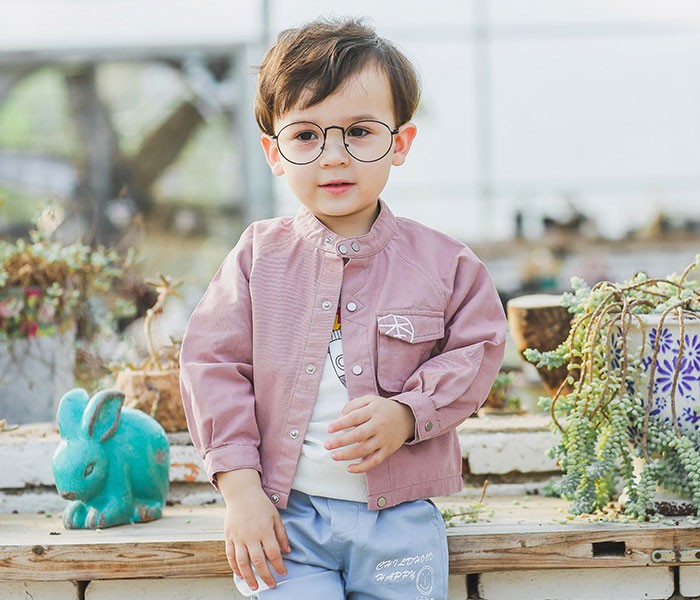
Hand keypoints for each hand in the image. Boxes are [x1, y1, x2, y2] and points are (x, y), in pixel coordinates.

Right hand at [218, 469, 290, 590]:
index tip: (283, 573)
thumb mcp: (275, 516)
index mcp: (264, 530)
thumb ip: (281, 534)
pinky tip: (241, 575)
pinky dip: (235, 567)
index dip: (279, 565)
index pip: (273, 553)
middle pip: (258, 561)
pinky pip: (230, 556)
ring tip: (255, 587)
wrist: (241, 493)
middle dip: (266, 576)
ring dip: (249, 577)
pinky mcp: (228, 537)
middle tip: (272, 585)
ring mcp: (238, 537)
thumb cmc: (261, 504)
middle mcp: (250, 536)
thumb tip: (287, 551)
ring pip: (242, 562)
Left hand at [325, 395, 415, 472]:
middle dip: (341, 441)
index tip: (329, 429)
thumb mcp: (369, 400)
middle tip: (327, 445)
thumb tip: (338, 419)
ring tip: (334, 456)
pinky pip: (374, 461)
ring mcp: (384, 439)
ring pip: (365, 450)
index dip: (341, 424)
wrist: (407, 417)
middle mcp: (379, 425)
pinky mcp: (387, 450)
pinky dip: (362, 467)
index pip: (354, 418)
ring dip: (348, 455)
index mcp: (373, 411)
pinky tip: (349, 468)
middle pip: (358, 435)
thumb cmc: (382, 409)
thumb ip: (352, 406)